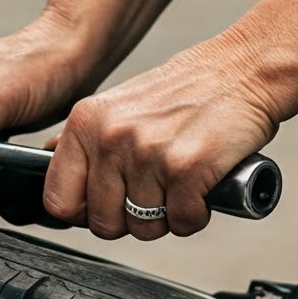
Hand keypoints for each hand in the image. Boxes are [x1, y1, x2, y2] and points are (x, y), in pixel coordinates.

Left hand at [43, 35, 277, 240]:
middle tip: (156, 192)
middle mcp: (112, 136)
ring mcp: (148, 153)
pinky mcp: (186, 169)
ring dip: (168, 215)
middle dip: (132, 219)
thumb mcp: (120, 106)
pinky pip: (182, 223)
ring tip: (181, 181)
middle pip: (103, 223)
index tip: (106, 206)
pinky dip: (196, 215)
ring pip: (144, 228)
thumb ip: (87, 141)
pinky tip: (203, 187)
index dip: (84, 213)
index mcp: (87, 121)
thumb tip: (53, 171)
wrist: (243, 70)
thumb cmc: (187, 91)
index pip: (58, 198)